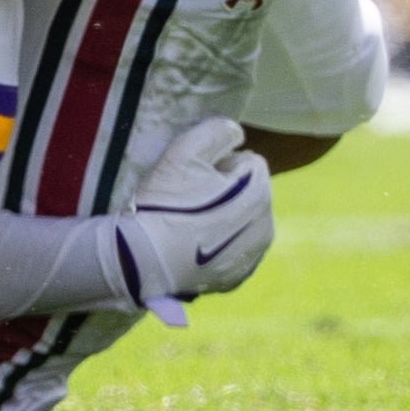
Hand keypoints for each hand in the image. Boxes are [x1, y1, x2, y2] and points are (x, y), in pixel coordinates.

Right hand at [113, 118, 274, 322]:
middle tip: (190, 198)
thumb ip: (217, 131)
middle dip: (226, 190)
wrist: (143, 260)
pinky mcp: (236, 279)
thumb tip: (236, 134)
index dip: (220, 163)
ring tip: (189, 223)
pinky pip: (232, 249)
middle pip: (248, 192)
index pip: (248, 162)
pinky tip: (193, 244)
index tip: (195, 176)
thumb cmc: (165, 203)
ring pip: (242, 222)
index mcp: (260, 193)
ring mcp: (252, 257)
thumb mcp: (185, 151)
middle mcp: (266, 227)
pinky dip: (219, 244)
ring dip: (224, 217)